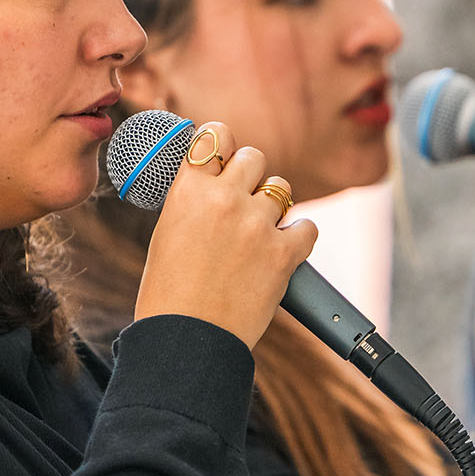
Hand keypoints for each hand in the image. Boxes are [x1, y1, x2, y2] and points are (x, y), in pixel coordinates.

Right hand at [134, 121, 317, 348]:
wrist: (187, 340)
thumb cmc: (169, 294)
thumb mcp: (168, 234)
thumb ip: (193, 202)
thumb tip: (214, 185)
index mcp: (189, 191)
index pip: (215, 135)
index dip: (224, 142)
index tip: (226, 154)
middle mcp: (225, 199)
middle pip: (254, 158)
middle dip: (252, 176)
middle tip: (244, 201)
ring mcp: (257, 225)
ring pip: (281, 189)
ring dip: (274, 207)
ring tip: (260, 233)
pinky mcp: (283, 253)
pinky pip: (307, 226)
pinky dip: (300, 237)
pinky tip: (286, 250)